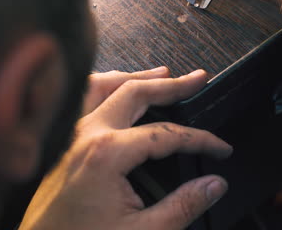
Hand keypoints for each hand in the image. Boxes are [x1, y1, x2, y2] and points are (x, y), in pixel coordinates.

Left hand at [19, 69, 232, 229]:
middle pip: (136, 92)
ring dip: (137, 77)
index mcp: (108, 153)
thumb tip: (214, 185)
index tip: (219, 147)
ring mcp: (70, 134)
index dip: (200, 139)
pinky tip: (115, 91)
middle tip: (197, 80)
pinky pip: (83, 100)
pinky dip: (105, 87)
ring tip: (163, 74)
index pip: (167, 134)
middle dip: (172, 85)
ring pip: (105, 86)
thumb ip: (183, 206)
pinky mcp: (62, 142)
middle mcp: (87, 134)